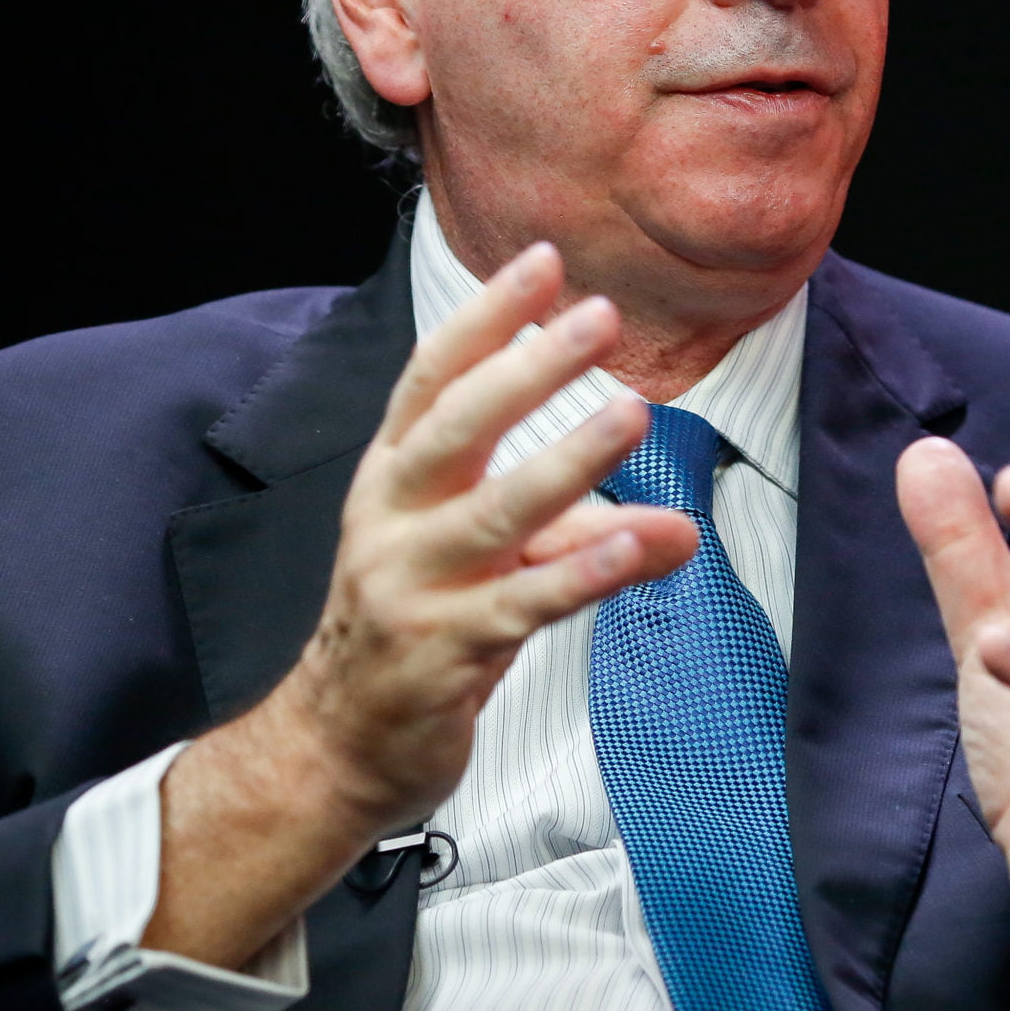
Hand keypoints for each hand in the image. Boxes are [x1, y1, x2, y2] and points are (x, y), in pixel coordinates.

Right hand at [147, 242, 697, 966]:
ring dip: (569, 458)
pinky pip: (520, 604)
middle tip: (598, 316)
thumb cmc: (415, 633)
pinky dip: (580, 571)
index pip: (434, 378)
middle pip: (460, 426)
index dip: (488, 318)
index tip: (544, 262)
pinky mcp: (441, 651)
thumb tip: (673, 526)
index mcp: (392, 479)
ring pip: (495, 511)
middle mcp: (392, 520)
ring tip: (633, 412)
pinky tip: (640, 547)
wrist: (336, 748)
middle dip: (530, 366)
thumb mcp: (484, 565)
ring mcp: (411, 585)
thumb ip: (572, 533)